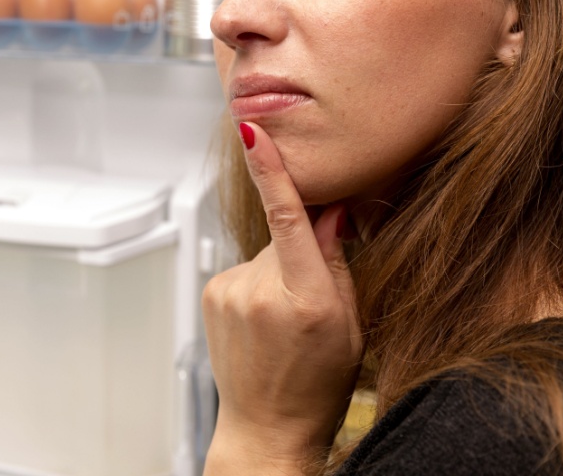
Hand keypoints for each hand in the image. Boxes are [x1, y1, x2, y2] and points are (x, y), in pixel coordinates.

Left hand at [201, 122, 361, 473]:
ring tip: (283, 322)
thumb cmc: (319, 386)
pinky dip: (257, 284)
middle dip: (302, 255)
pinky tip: (263, 321)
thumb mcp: (350, 327)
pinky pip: (244, 269)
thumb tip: (330, 210)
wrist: (267, 429)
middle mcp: (261, 293)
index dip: (273, 172)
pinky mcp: (212, 292)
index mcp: (307, 301)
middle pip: (286, 238)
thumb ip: (337, 264)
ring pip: (265, 254)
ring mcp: (230, 292)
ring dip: (277, 273)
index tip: (255, 133)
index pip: (289, 220)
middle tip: (310, 303)